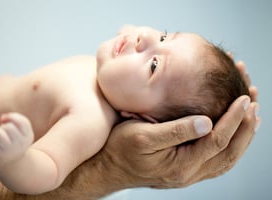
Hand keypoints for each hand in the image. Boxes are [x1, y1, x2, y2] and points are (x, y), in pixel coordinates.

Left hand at [0, 112, 33, 165]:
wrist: (13, 162)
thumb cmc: (17, 141)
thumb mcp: (22, 130)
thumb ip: (16, 119)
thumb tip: (3, 117)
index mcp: (28, 136)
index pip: (21, 122)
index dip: (12, 117)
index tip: (7, 120)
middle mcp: (20, 144)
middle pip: (8, 127)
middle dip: (3, 126)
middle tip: (4, 133)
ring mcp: (8, 150)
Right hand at [101, 95, 257, 188]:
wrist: (110, 167)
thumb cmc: (122, 149)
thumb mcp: (143, 136)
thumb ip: (175, 131)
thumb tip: (207, 122)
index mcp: (181, 165)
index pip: (217, 140)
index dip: (233, 119)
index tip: (245, 99)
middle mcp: (190, 173)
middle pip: (229, 152)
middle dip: (245, 126)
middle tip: (253, 102)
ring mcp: (189, 173)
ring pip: (226, 158)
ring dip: (242, 136)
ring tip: (251, 115)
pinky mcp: (186, 168)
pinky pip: (217, 159)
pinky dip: (230, 144)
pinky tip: (233, 132)